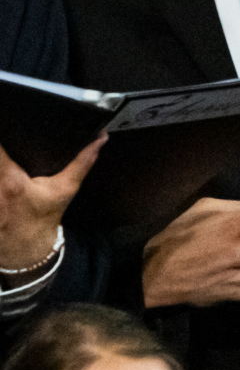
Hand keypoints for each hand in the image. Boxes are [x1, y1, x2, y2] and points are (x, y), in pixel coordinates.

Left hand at [0, 136, 104, 281]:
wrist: (25, 248)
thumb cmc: (44, 217)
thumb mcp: (66, 189)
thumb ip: (82, 162)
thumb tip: (100, 138)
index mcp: (11, 181)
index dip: (3, 134)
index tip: (9, 121)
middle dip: (2, 149)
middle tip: (8, 137)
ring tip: (6, 153)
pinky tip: (3, 174)